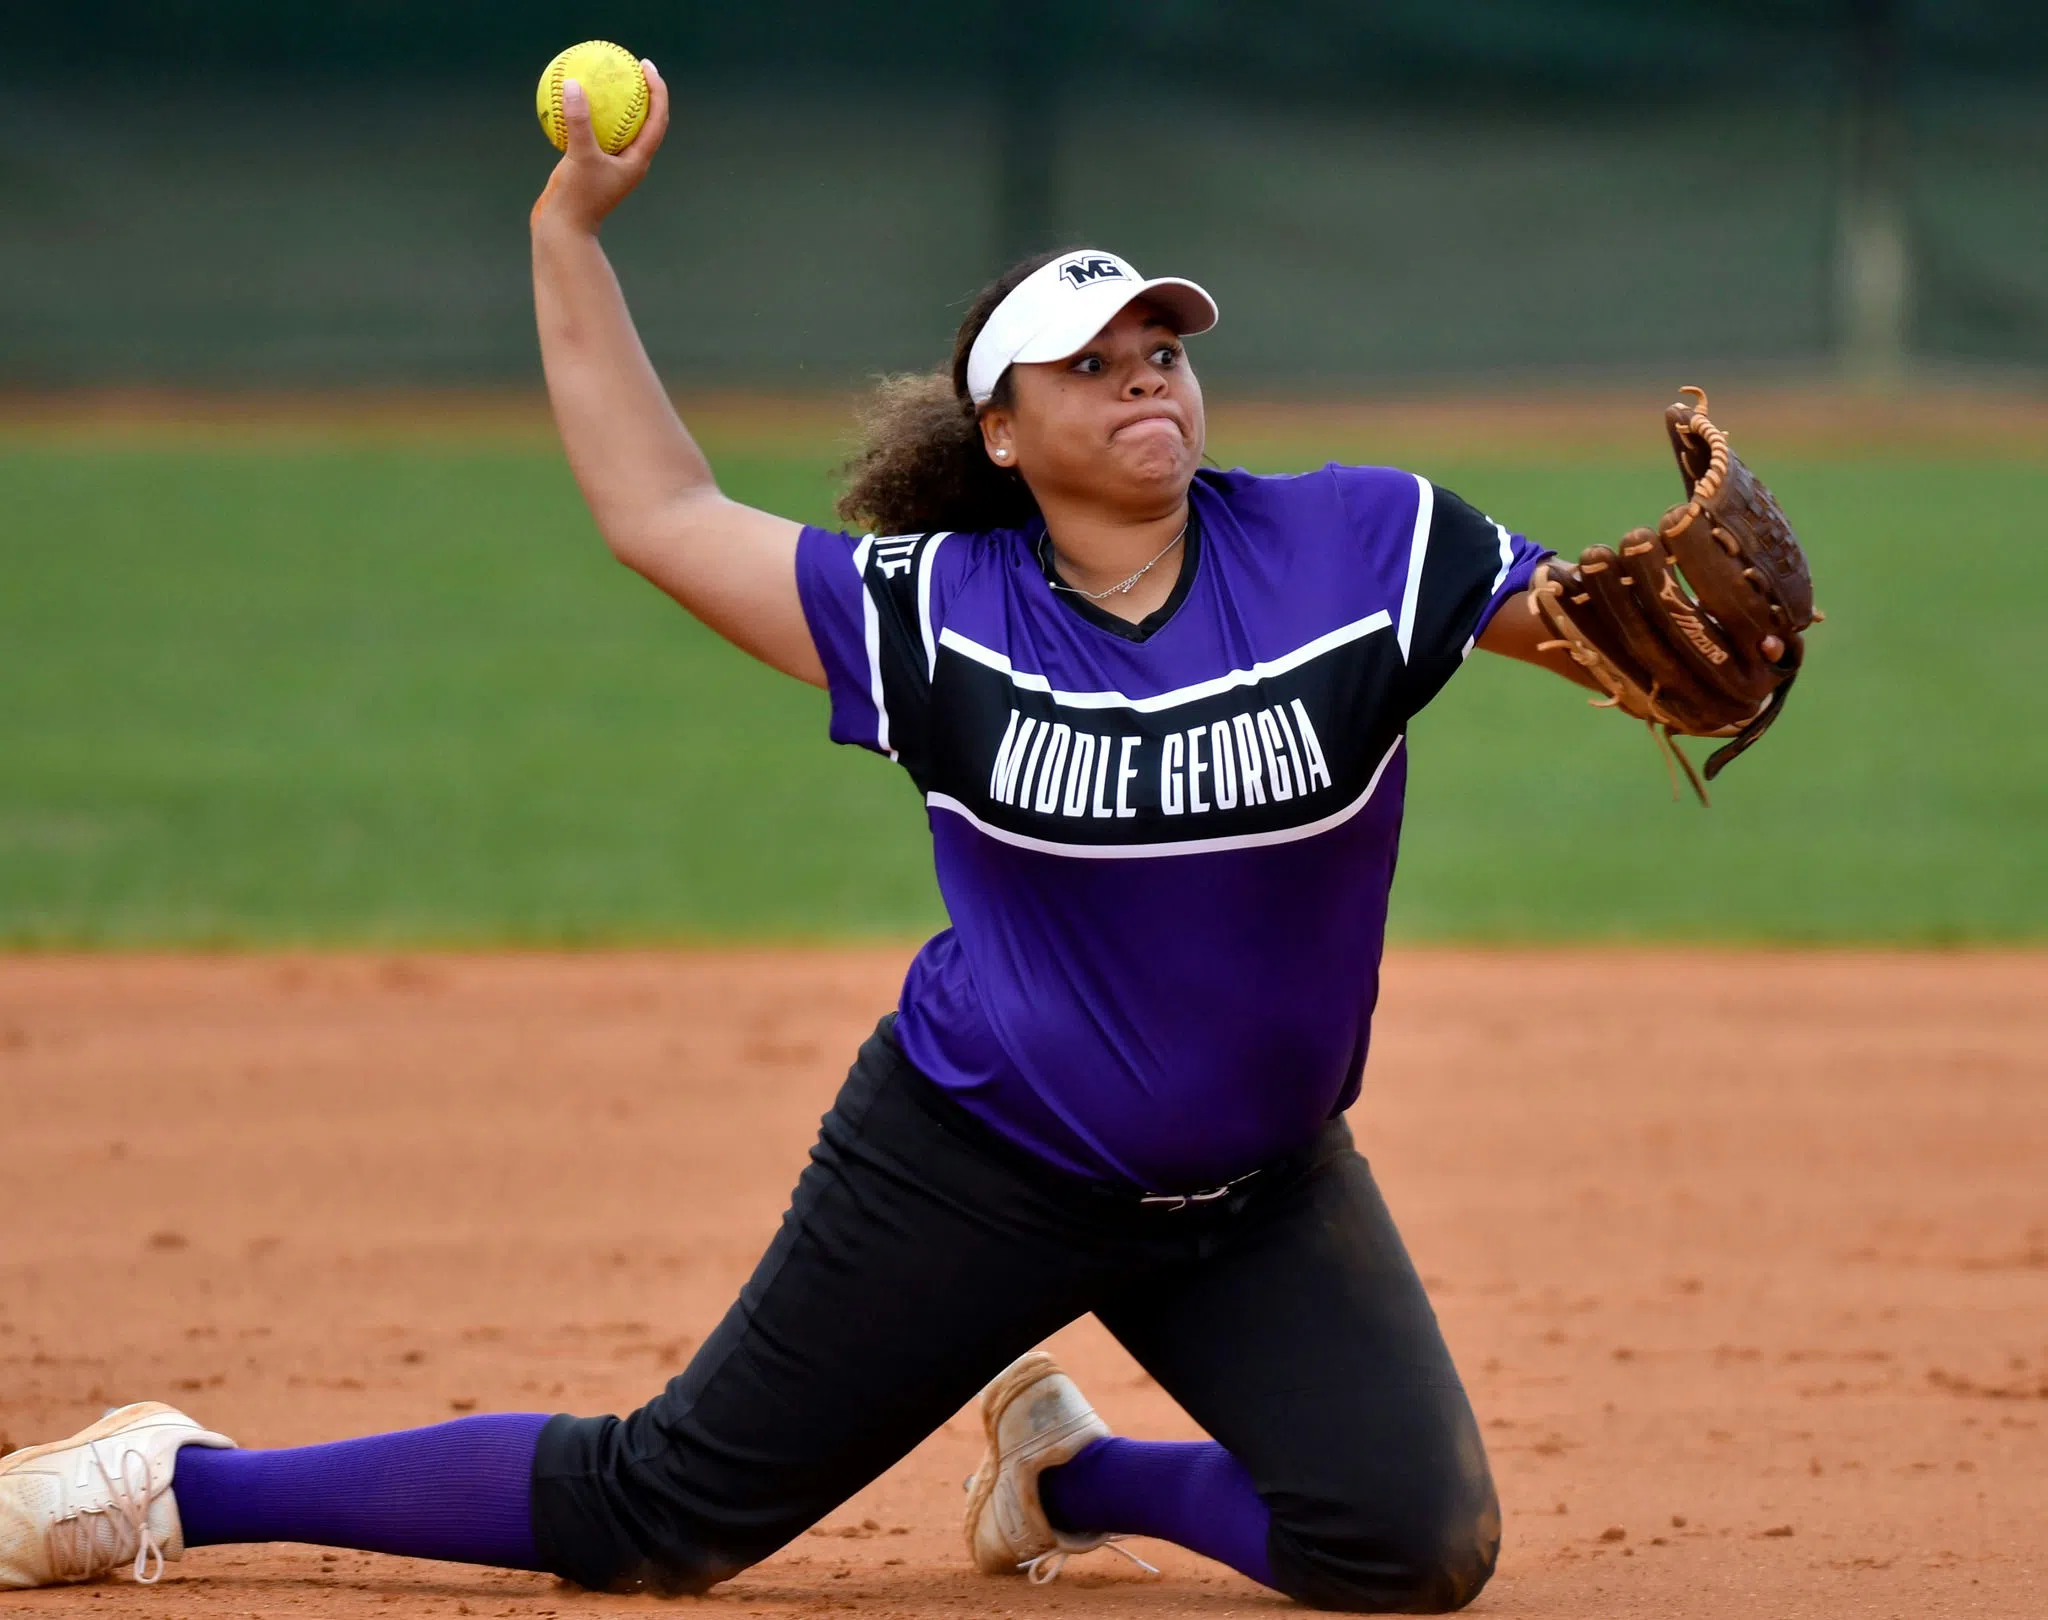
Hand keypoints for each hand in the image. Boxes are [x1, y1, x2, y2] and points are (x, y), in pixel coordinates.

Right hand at [530, 60, 670, 234]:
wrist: (563, 230)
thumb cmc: (577, 199)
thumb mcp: (578, 156)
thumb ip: (578, 121)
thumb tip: (573, 84)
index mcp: (637, 161)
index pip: (657, 119)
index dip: (657, 91)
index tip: (646, 66)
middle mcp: (628, 162)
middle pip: (643, 120)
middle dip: (640, 92)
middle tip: (631, 66)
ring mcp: (610, 164)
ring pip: (616, 126)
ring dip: (613, 103)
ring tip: (603, 77)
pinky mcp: (591, 166)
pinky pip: (591, 133)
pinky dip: (585, 116)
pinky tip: (568, 98)